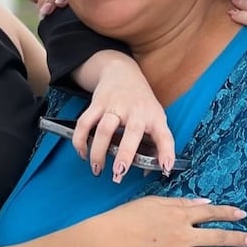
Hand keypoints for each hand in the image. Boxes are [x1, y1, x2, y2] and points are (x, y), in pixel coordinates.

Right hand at [72, 55, 174, 181]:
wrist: (122, 72)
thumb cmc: (141, 102)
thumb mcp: (155, 119)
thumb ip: (155, 144)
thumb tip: (150, 170)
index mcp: (154, 117)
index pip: (164, 136)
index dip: (166, 153)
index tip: (165, 168)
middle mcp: (136, 111)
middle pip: (131, 133)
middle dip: (124, 155)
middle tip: (118, 173)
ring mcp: (115, 106)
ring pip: (104, 130)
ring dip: (98, 152)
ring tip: (97, 169)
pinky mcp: (97, 104)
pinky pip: (84, 123)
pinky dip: (80, 140)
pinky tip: (83, 152)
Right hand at [103, 196, 246, 246]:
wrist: (108, 240)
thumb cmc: (127, 217)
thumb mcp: (154, 202)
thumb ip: (181, 203)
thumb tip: (205, 203)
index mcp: (179, 214)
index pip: (211, 212)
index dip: (228, 213)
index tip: (243, 214)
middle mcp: (183, 235)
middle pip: (217, 236)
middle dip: (237, 238)